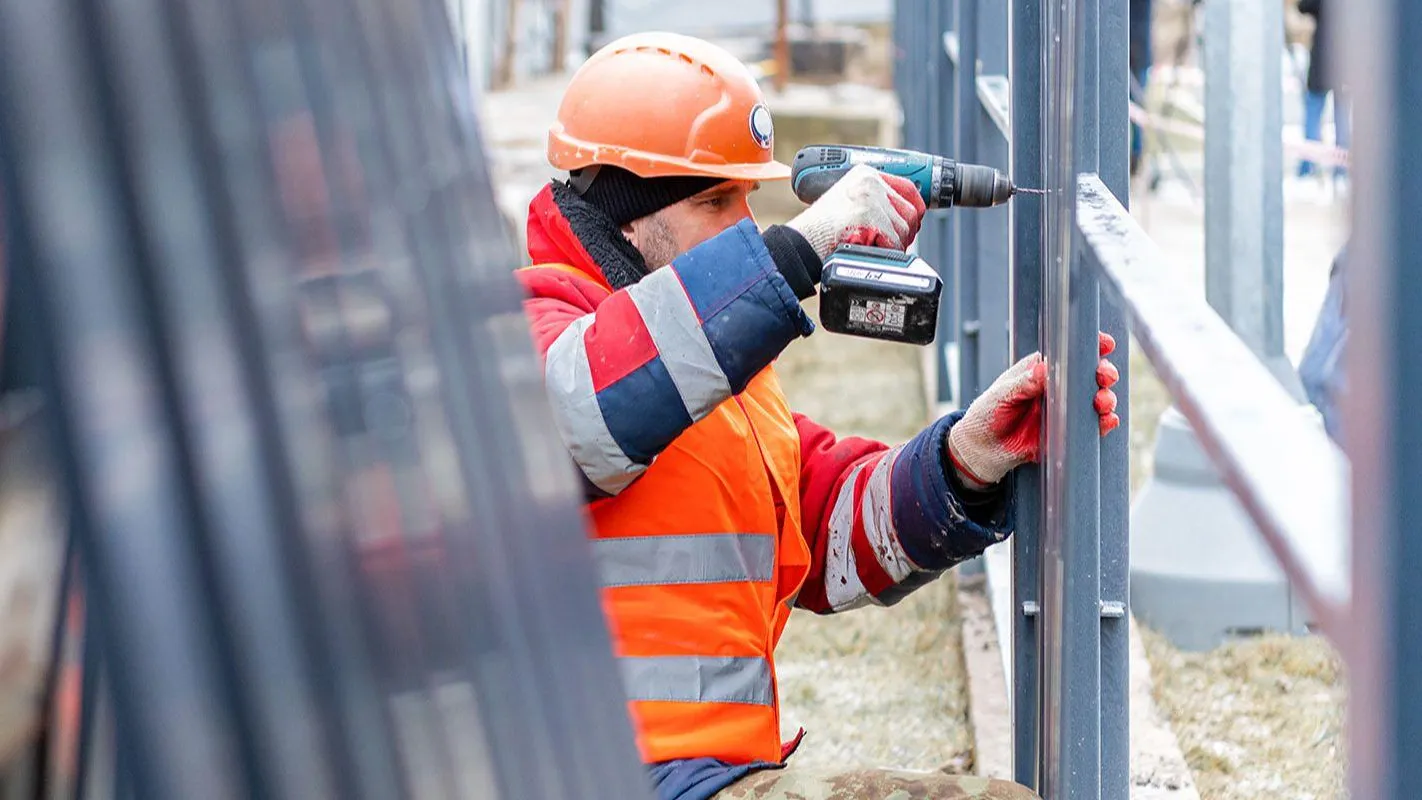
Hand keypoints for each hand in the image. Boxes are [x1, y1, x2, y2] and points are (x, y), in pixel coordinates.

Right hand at [785, 164, 927, 259]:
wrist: (802, 242)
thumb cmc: (821, 230)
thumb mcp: (848, 203)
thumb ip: (874, 203)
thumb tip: (901, 217)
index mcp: (866, 175)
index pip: (908, 189)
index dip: (913, 209)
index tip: (911, 223)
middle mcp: (871, 182)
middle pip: (911, 211)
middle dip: (904, 232)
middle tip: (888, 242)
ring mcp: (870, 198)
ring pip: (905, 229)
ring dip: (893, 245)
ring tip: (872, 247)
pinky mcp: (869, 217)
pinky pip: (894, 243)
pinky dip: (885, 253)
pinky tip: (868, 251)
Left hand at [947, 332, 1120, 488]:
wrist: (981, 450)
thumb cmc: (986, 414)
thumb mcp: (1001, 395)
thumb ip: (1023, 384)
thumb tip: (1043, 368)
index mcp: (1040, 370)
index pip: (1067, 353)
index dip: (1089, 346)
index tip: (1104, 343)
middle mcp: (1056, 388)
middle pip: (1089, 375)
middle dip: (1103, 372)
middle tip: (1104, 376)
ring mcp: (1064, 410)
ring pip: (1096, 399)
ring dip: (1106, 398)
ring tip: (1102, 402)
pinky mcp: (1067, 432)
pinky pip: (1092, 425)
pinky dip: (1104, 422)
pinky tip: (1107, 420)